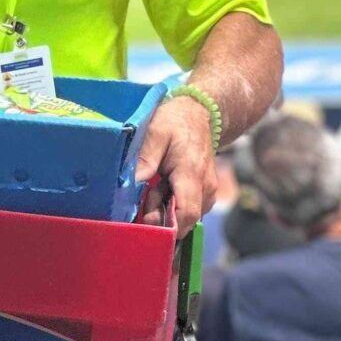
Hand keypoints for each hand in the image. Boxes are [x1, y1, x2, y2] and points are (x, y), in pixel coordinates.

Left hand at [134, 95, 217, 236]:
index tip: (146, 226)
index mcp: (191, 174)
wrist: (197, 113)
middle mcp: (205, 187)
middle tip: (144, 194)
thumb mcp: (154, 132)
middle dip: (160, 215)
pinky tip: (161, 187)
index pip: (186, 213)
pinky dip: (171, 203)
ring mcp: (207, 191)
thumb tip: (133, 183)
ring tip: (153, 186)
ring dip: (164, 208)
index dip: (168, 227)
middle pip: (183, 218)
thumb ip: (145, 158)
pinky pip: (187, 207)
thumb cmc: (174, 122)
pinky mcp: (204, 192)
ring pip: (185, 215)